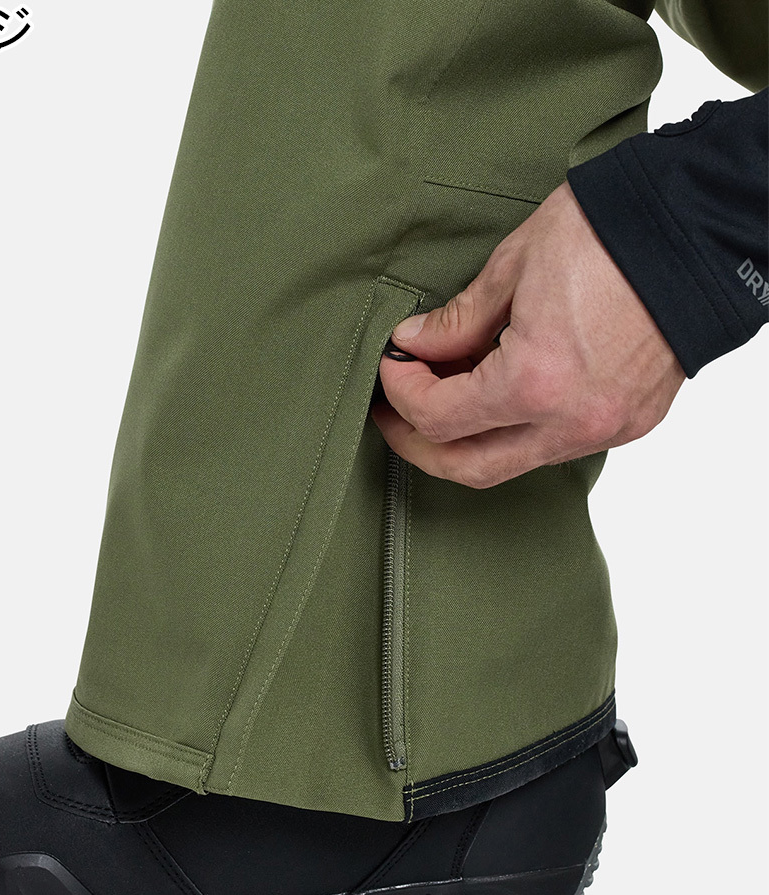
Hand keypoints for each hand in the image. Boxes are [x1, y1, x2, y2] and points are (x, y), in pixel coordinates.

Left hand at [372, 180, 686, 487]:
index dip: (401, 393)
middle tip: (394, 415)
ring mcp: (605, 429)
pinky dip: (514, 430)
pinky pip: (552, 447)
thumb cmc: (611, 234)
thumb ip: (456, 322)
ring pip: (511, 463)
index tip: (394, 364)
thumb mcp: (512, 267)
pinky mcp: (629, 423)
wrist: (699, 229)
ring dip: (466, 441)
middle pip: (467, 467)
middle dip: (418, 445)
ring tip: (443, 398)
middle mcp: (571, 421)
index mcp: (535, 382)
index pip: (438, 418)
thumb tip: (416, 346)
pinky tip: (497, 396)